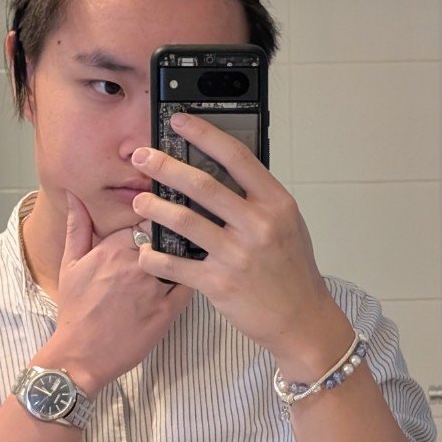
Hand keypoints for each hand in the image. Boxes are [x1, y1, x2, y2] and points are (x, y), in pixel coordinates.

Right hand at [36, 192, 192, 395]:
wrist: (80, 355)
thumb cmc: (75, 308)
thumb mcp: (70, 263)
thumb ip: (77, 226)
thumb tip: (74, 194)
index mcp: (113, 248)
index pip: (147, 216)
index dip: (157, 213)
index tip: (163, 212)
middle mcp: (136, 264)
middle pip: (167, 233)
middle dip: (175, 228)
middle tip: (187, 224)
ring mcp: (154, 288)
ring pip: (183, 255)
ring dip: (190, 248)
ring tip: (200, 242)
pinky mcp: (167, 312)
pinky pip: (190, 284)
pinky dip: (196, 274)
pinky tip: (199, 270)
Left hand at [130, 112, 348, 367]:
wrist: (302, 320)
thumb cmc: (292, 268)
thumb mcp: (287, 224)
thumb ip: (257, 198)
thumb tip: (219, 168)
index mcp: (277, 204)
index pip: (237, 158)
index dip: (205, 135)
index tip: (179, 121)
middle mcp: (259, 225)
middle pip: (204, 186)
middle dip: (166, 167)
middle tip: (142, 157)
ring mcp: (238, 255)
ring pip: (185, 221)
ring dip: (155, 208)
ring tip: (139, 201)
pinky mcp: (220, 284)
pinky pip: (176, 265)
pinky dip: (154, 257)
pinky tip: (144, 250)